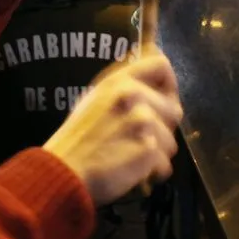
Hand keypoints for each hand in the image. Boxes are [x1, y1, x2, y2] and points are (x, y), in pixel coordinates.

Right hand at [43, 53, 182, 205]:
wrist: (63, 170)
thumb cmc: (76, 138)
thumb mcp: (94, 100)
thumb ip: (123, 89)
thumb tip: (152, 80)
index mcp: (119, 81)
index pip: (161, 65)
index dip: (168, 84)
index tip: (163, 100)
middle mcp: (134, 96)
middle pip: (174, 110)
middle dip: (162, 129)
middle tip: (139, 139)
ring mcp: (143, 122)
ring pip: (171, 142)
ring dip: (156, 154)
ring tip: (130, 157)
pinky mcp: (148, 150)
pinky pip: (165, 165)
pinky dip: (152, 173)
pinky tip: (132, 171)